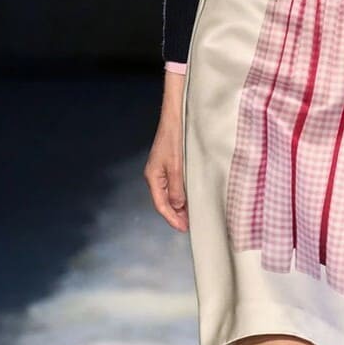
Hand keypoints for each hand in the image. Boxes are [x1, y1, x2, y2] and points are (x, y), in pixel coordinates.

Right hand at [143, 75, 188, 231]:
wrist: (174, 116)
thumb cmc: (174, 138)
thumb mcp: (176, 165)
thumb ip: (177, 187)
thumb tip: (177, 206)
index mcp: (153, 177)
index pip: (161, 204)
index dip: (172, 218)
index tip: (183, 228)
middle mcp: (154, 175)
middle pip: (163, 201)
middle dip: (175, 215)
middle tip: (189, 226)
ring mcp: (161, 170)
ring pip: (168, 194)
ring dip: (178, 206)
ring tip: (190, 216)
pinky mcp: (168, 164)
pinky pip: (172, 185)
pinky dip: (179, 195)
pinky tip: (188, 199)